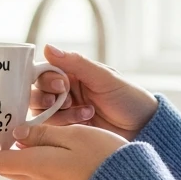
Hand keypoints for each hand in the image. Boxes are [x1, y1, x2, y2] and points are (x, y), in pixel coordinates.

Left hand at [0, 121, 126, 179]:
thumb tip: (16, 135)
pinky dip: (30, 161)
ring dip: (10, 158)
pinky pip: (39, 174)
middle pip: (6, 166)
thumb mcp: (72, 136)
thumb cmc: (103, 157)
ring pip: (23, 170)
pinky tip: (36, 150)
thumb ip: (42, 134)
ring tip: (4, 141)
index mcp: (35, 165)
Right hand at [30, 45, 157, 140]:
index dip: (46, 78)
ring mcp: (64, 113)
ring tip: (86, 112)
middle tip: (66, 100)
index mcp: (72, 74)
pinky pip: (50, 129)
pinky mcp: (66, 132)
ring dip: (58, 112)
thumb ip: (76, 63)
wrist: (144, 128)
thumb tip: (47, 47)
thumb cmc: (129, 98)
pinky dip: (63, 125)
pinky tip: (85, 123)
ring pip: (40, 112)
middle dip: (46, 97)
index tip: (61, 84)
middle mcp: (64, 92)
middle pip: (36, 92)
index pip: (43, 72)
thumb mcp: (104, 77)